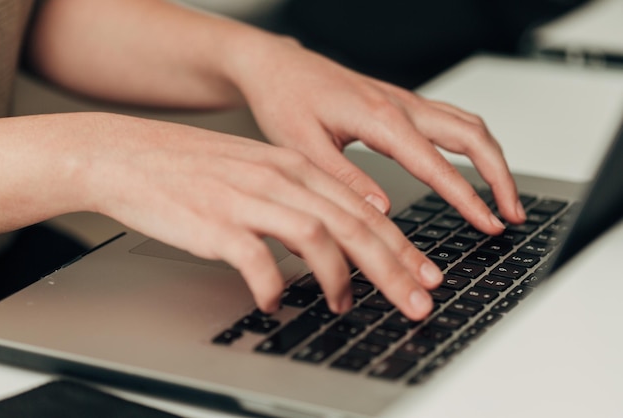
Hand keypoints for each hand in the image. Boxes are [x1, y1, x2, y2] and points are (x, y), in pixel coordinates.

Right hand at [51, 113, 441, 319]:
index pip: (364, 209)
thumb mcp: (256, 173)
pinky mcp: (216, 222)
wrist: (130, 155)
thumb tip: (329, 242)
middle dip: (394, 270)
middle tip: (417, 302)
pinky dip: (273, 286)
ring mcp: (249, 199)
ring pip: (319, 238)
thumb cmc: (192, 168)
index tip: (424, 274)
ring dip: (339, 279)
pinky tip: (273, 302)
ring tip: (343, 304)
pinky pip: (258, 261)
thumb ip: (296, 202)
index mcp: (294, 167)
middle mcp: (279, 179)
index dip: (401, 246)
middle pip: (355, 226)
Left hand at [227, 35, 526, 232]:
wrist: (278, 67)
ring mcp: (404, 101)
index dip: (467, 197)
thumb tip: (381, 209)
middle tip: (512, 213)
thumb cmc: (286, 99)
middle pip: (472, 135)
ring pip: (468, 124)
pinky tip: (475, 163)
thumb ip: (345, 179)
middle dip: (500, 176)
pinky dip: (474, 143)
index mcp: (380, 118)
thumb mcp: (304, 147)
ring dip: (493, 158)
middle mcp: (401, 105)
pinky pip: (452, 118)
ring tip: (505, 195)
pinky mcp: (400, 102)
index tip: (488, 222)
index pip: (436, 164)